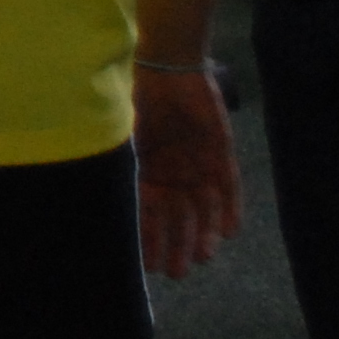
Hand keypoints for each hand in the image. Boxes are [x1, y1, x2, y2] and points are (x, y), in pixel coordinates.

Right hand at [135, 62, 243, 277]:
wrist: (164, 67)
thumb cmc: (131, 100)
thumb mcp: (118, 141)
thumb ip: (120, 173)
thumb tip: (109, 210)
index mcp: (142, 170)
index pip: (145, 214)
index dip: (147, 239)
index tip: (148, 266)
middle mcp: (170, 172)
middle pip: (175, 217)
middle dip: (176, 245)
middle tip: (177, 271)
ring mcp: (196, 164)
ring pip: (202, 208)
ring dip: (202, 233)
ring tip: (202, 256)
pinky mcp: (220, 153)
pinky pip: (228, 187)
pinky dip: (229, 209)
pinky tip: (227, 231)